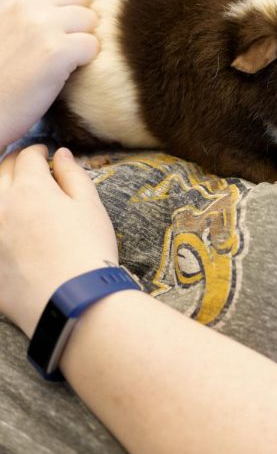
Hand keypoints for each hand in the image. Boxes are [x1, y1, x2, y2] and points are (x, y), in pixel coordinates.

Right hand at [0, 0, 98, 147]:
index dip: (72, 9)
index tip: (61, 32)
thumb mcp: (3, 30)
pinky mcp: (56, 51)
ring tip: (61, 64)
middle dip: (81, 23)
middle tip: (65, 49)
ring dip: (83, 43)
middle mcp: (26, 5)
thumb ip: (29, 12)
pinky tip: (62, 75)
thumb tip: (75, 0)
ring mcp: (41, 25)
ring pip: (91, 21)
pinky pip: (93, 46)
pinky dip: (84, 63)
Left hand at [0, 145, 117, 336]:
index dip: (38, 152)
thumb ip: (73, 174)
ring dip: (1, 189)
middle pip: (1, 172)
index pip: (28, 156)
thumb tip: (61, 154)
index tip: (45, 154)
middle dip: (14, 164)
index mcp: (30, 188)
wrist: (72, 302)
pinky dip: (0, 222)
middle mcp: (2, 206)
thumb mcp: (90, 205)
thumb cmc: (88, 249)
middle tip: (28, 168)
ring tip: (16, 195)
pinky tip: (10, 226)